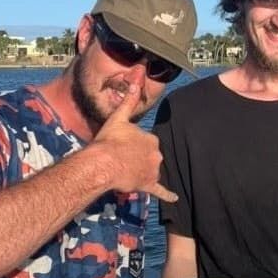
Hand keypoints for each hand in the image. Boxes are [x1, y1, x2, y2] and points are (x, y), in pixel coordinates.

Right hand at [91, 70, 177, 202]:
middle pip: (151, 156)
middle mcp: (156, 155)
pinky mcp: (148, 185)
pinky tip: (174, 198)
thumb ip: (129, 100)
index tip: (125, 146)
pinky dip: (167, 195)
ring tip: (128, 173)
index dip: (135, 144)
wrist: (103, 164)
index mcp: (151, 139)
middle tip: (125, 160)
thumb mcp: (119, 118)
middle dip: (140, 158)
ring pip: (153, 171)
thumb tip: (137, 79)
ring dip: (144, 172)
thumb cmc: (109, 141)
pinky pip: (160, 191)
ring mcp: (153, 171)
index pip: (147, 141)